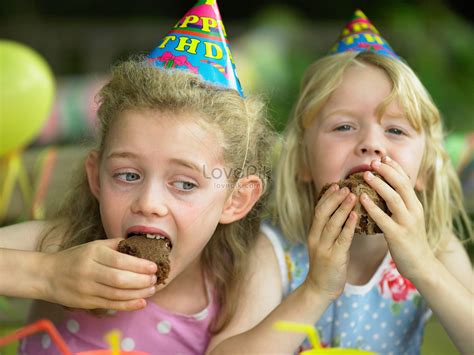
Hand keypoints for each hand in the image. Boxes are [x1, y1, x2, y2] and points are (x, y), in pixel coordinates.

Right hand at [40, 238, 157, 310]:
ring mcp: (87, 288)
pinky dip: (128, 305)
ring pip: (117, 294)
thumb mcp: (94, 245)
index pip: (120, 260)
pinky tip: (141, 302)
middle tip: (155, 279)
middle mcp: (89, 271)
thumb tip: (140, 243)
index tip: (154, 266)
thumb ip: (116, 244)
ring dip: (138, 293)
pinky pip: (110, 304)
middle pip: (120, 279)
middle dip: (141, 280)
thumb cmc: (76, 257)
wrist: (47, 275)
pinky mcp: (86, 302)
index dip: (139, 265)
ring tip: (152, 289)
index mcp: (93, 253)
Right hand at [305, 184, 357, 300]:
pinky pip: (342, 238)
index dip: (326, 196)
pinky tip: (355, 215)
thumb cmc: (327, 266)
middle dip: (334, 198)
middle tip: (346, 186)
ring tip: (353, 195)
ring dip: (342, 208)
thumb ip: (332, 230)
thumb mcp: (325, 244)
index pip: (318, 210)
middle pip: (322, 213)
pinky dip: (348, 225)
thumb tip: (344, 213)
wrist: (320, 289)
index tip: (336, 185)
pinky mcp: (333, 258)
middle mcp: (315, 238)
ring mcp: (323, 248)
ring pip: (331, 223)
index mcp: (313, 233)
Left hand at [360, 156, 434, 281]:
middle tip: (373, 162)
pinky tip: (362, 199)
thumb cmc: (410, 241)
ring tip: (366, 175)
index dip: (395, 168)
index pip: (406, 181)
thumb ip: (400, 205)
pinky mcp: (398, 235)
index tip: (383, 157)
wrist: (421, 266)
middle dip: (387, 171)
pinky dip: (372, 207)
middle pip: (401, 185)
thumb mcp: (409, 219)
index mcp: (415, 205)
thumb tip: (387, 189)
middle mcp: (413, 211)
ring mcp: (406, 223)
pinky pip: (383, 218)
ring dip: (379, 185)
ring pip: (393, 198)